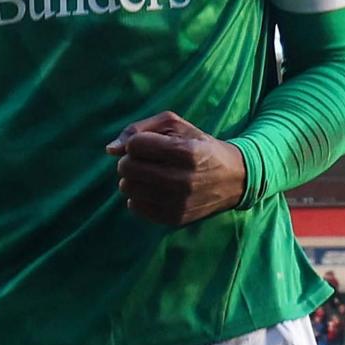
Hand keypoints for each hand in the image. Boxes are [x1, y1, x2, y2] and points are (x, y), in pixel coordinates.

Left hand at [107, 111, 248, 227]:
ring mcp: (178, 202)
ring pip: (127, 189)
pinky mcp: (174, 219)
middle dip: (129, 161)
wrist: (233, 178)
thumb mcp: (176, 126)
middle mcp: (182, 179)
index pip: (136, 145)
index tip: (148, 145)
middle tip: (142, 161)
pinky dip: (137, 197)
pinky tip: (151, 190)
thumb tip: (110, 150)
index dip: (137, 143)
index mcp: (185, 152)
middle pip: (128, 168)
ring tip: (146, 175)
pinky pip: (135, 207)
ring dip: (131, 179)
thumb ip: (140, 129)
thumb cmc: (199, 145)